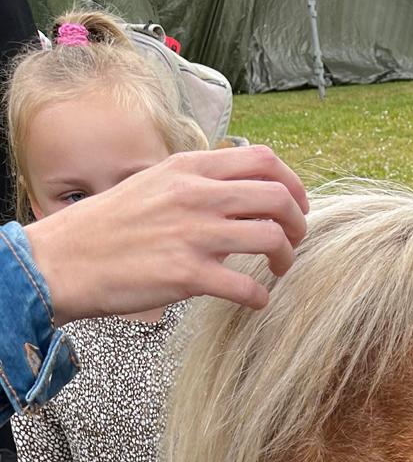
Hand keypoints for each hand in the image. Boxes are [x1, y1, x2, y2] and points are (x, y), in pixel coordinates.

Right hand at [25, 146, 309, 320]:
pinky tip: (254, 301)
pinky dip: (261, 298)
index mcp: (189, 168)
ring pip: (271, 237)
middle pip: (277, 198)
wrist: (65, 260)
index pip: (263, 160)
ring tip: (278, 270)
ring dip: (286, 258)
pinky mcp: (188, 275)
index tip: (295, 206)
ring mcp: (193, 234)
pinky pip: (248, 288)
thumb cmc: (110, 227)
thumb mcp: (154, 184)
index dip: (293, 184)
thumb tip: (239, 192)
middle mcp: (195, 195)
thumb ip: (196, 184)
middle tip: (293, 241)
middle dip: (298, 223)